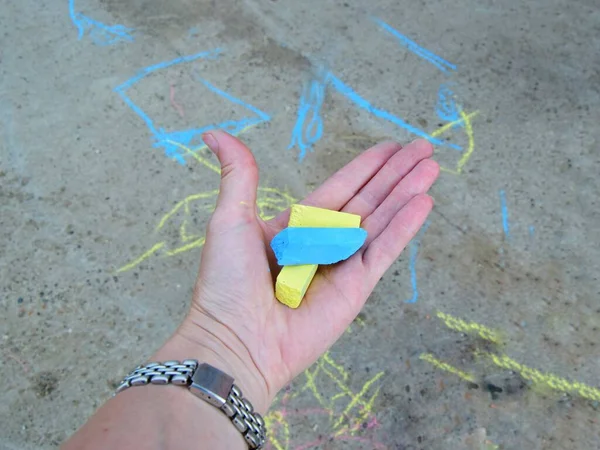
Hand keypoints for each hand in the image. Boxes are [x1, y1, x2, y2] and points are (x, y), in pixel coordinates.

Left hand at [165, 130, 438, 412]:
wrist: (236, 339)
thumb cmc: (227, 280)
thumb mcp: (230, 218)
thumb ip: (238, 175)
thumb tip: (215, 134)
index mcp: (297, 226)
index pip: (339, 189)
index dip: (366, 167)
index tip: (391, 147)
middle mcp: (323, 243)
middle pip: (368, 201)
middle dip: (396, 174)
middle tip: (424, 148)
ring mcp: (342, 266)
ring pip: (381, 221)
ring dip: (407, 193)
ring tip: (432, 166)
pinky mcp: (356, 288)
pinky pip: (384, 251)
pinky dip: (404, 227)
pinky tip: (423, 202)